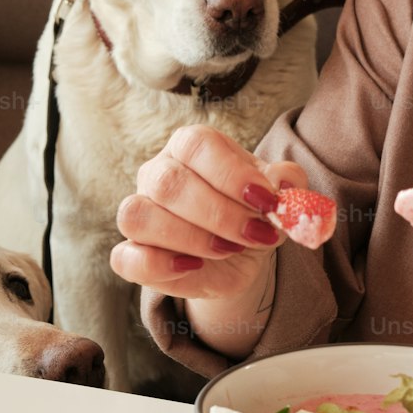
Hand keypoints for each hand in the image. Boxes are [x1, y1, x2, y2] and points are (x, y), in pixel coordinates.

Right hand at [110, 125, 305, 300]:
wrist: (242, 254)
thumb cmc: (254, 212)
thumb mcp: (278, 196)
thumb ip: (287, 182)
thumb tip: (285, 184)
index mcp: (191, 147)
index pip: (196, 145)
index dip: (231, 174)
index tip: (266, 201)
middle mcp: (157, 172)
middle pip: (168, 183)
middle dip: (219, 214)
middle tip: (255, 233)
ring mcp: (140, 212)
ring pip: (139, 216)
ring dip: (190, 238)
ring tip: (228, 249)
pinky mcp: (132, 253)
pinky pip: (124, 257)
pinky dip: (158, 265)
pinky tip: (192, 266)